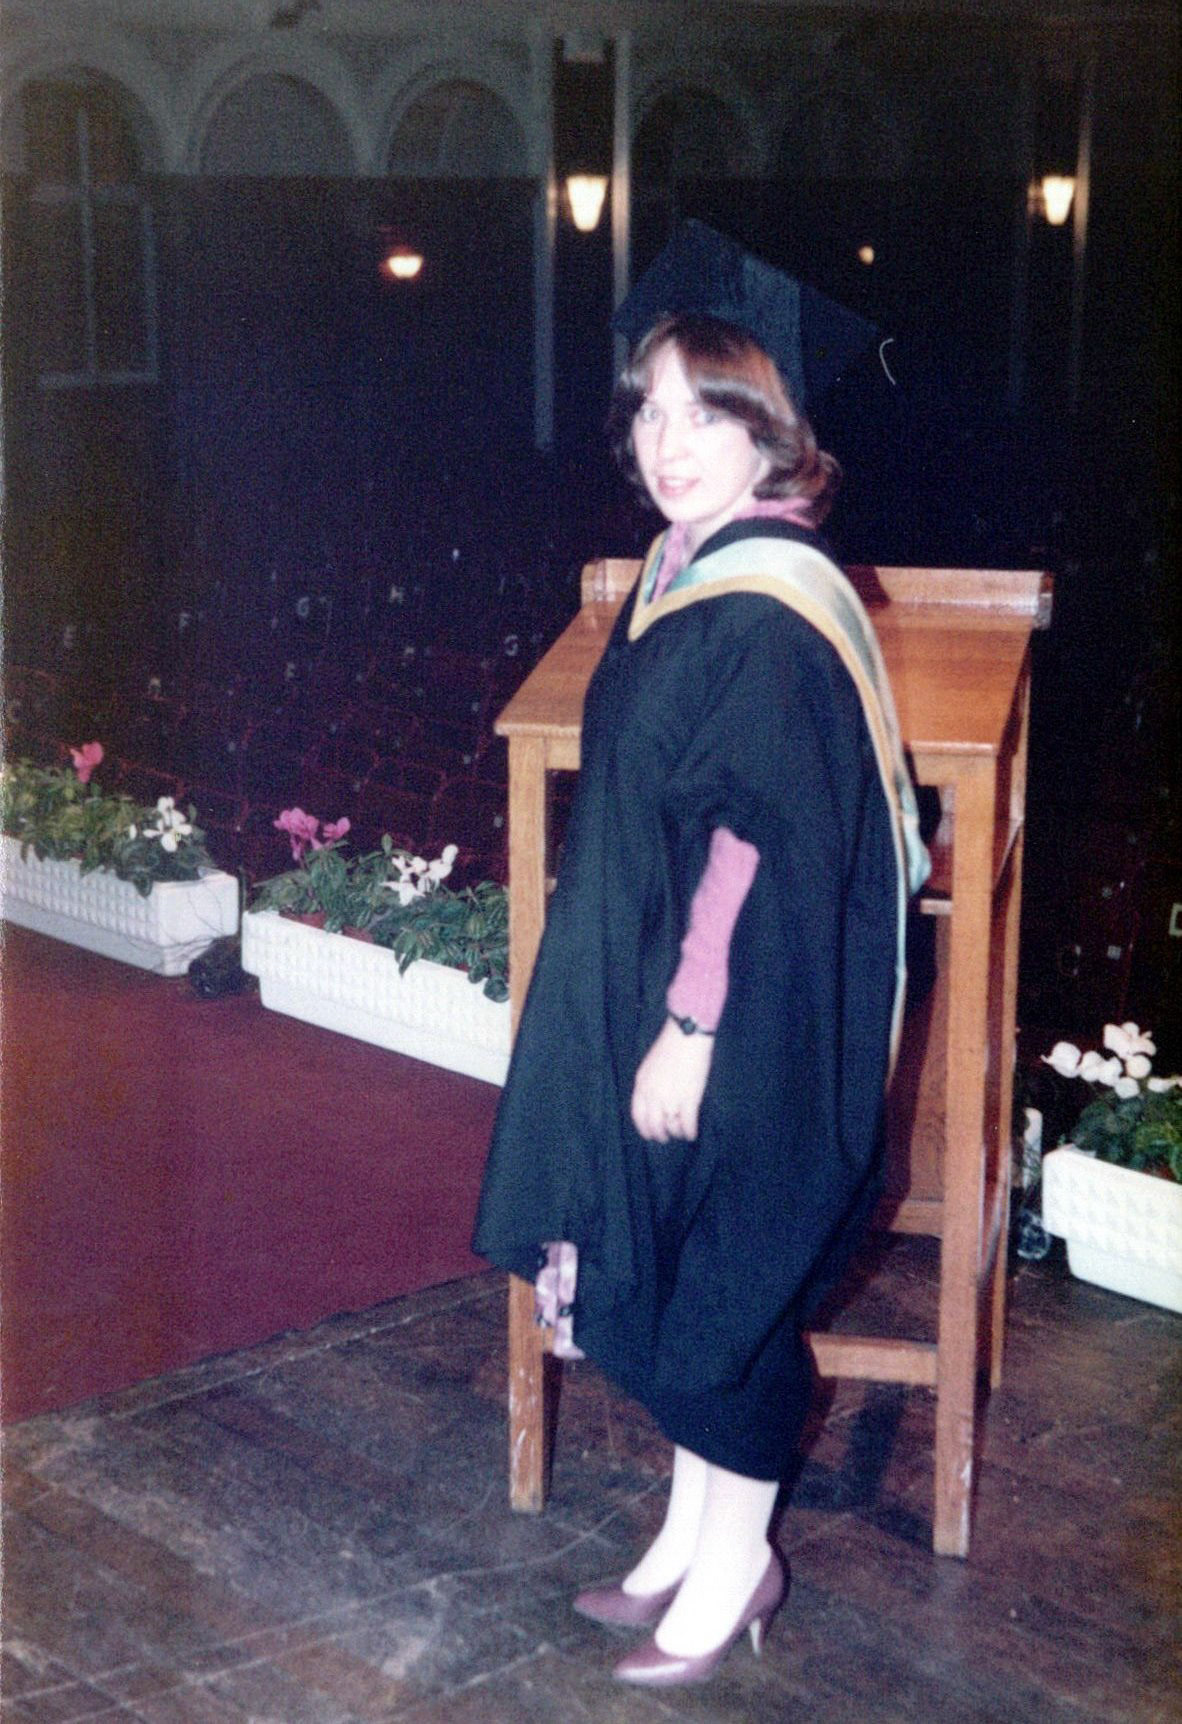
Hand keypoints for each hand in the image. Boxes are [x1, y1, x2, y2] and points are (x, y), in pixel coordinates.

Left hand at [630, 1017, 714, 1142]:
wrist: (686, 1036)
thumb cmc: (669, 1046)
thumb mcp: (649, 1066)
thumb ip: (648, 1085)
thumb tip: (653, 1103)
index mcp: (641, 1085)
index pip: (638, 1116)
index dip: (644, 1129)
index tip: (650, 1135)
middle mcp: (653, 1095)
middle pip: (654, 1125)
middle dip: (660, 1135)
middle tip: (666, 1138)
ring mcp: (671, 1098)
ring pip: (671, 1127)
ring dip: (676, 1132)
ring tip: (681, 1133)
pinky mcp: (689, 1099)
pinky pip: (687, 1123)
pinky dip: (690, 1132)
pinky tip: (692, 1134)